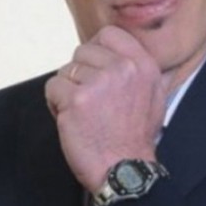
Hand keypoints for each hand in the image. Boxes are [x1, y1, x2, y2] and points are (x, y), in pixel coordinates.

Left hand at [45, 26, 172, 191]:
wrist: (125, 170)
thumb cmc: (134, 138)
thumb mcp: (153, 96)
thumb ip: (137, 70)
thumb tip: (117, 52)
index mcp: (143, 66)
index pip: (109, 34)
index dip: (95, 51)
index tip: (94, 70)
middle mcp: (123, 69)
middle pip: (82, 52)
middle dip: (80, 75)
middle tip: (89, 101)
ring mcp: (99, 83)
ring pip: (66, 71)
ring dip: (67, 91)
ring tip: (82, 114)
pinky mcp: (76, 99)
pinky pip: (52, 87)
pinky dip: (55, 105)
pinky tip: (71, 121)